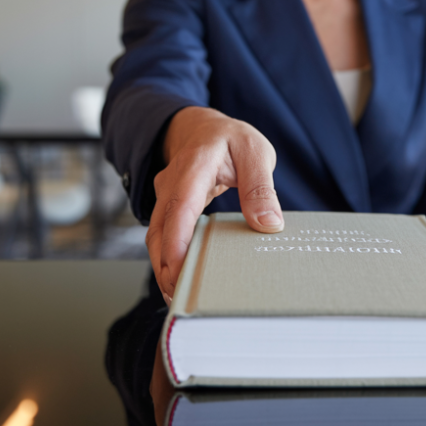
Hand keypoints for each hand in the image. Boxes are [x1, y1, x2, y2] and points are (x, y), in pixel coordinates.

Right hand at [147, 107, 282, 299]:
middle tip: (179, 297)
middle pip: (160, 229)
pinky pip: (163, 236)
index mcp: (194, 166)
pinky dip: (168, 258)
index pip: (180, 206)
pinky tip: (181, 278)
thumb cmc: (230, 139)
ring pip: (156, 236)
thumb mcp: (256, 152)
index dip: (176, 242)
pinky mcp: (168, 210)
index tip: (178, 270)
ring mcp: (166, 197)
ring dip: (163, 266)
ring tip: (178, 296)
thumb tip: (268, 223)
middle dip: (165, 265)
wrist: (203, 128)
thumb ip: (261, 187)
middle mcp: (172, 183)